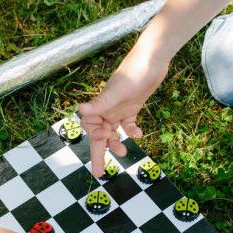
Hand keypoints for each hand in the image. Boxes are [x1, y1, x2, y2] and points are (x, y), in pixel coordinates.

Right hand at [79, 47, 168, 175]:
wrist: (152, 60)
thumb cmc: (133, 73)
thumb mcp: (116, 92)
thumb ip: (99, 104)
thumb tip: (79, 110)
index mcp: (100, 105)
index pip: (90, 127)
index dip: (95, 137)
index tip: (104, 139)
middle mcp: (107, 109)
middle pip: (100, 135)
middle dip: (99, 153)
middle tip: (98, 173)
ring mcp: (119, 109)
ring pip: (113, 132)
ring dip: (116, 143)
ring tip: (123, 153)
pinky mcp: (132, 107)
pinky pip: (128, 124)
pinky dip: (132, 131)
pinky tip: (139, 134)